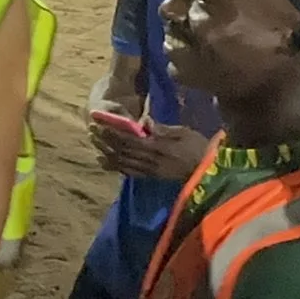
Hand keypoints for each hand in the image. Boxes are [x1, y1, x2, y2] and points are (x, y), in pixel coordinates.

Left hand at [93, 119, 209, 182]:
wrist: (209, 170)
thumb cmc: (199, 146)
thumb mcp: (184, 132)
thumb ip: (164, 128)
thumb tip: (144, 122)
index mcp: (157, 147)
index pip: (128, 137)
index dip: (110, 130)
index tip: (98, 121)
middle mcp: (150, 160)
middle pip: (121, 149)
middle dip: (104, 139)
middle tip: (90, 129)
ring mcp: (149, 170)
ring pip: (121, 161)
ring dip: (105, 151)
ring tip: (93, 141)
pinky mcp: (151, 177)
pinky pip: (128, 172)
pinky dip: (114, 167)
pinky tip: (103, 161)